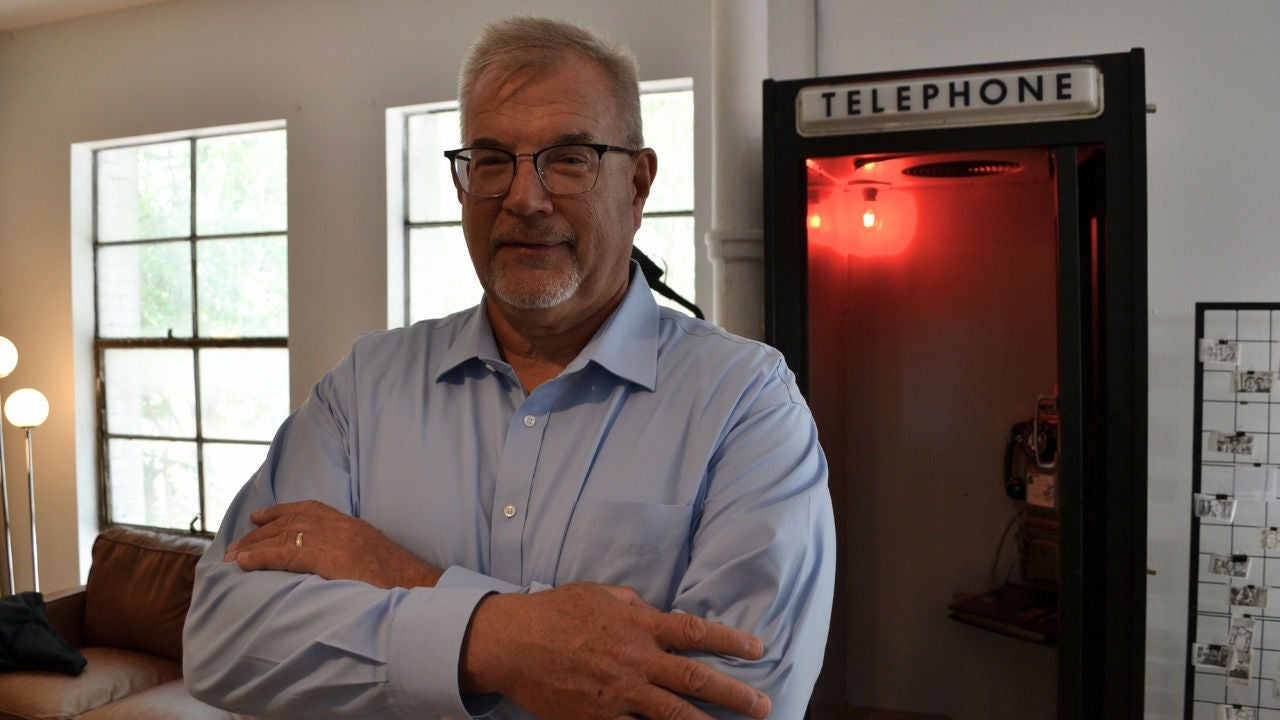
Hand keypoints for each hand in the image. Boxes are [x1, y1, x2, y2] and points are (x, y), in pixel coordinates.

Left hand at [223, 500, 442, 588]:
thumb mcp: (375, 559)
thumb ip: (353, 555)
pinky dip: (261, 557)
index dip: (281, 511)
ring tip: (231, 557)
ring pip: (283, 536)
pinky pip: (285, 554)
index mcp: (353, 526)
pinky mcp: (328, 557)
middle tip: (235, 543)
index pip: (311, 510)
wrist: (419, 589)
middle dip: (259, 531)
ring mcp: (335, 541)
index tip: (259, 517)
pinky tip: (244, 564)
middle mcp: (342, 527)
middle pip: (291, 521)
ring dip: (253, 546)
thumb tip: (336, 566)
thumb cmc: (401, 583)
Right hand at [461, 582, 769, 718]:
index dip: (729, 640)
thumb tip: (654, 609)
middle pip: (695, 679)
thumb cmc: (554, 612)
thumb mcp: (599, 594)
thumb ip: (632, 603)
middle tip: (763, 705)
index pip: (694, 632)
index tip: (757, 648)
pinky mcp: (598, 718)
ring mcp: (618, 693)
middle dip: (734, 694)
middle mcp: (635, 660)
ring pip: (673, 715)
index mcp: (638, 626)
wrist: (511, 642)